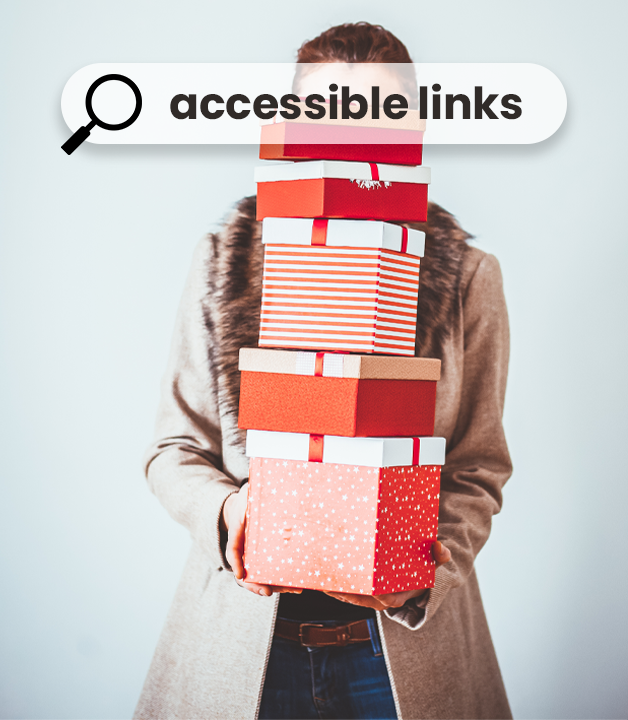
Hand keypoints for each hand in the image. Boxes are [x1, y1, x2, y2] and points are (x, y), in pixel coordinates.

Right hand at [220, 484, 301, 597]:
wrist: (253, 504)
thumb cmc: (249, 499)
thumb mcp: (247, 494)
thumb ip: (250, 493)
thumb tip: (254, 489)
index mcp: (237, 534)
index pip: (232, 551)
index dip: (236, 563)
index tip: (241, 574)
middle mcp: (245, 549)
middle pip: (245, 573)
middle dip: (255, 585)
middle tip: (267, 592)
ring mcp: (257, 556)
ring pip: (261, 577)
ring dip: (275, 586)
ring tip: (290, 590)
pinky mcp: (270, 559)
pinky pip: (274, 573)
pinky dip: (283, 582)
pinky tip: (296, 586)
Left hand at [323, 540, 451, 610]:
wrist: (419, 572)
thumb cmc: (425, 565)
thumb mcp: (435, 560)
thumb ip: (442, 555)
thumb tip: (439, 547)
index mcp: (401, 594)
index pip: (386, 599)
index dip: (375, 595)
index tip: (363, 587)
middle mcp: (386, 599)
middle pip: (364, 601)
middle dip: (348, 594)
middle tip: (331, 584)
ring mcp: (374, 598)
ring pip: (355, 599)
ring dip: (339, 592)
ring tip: (323, 583)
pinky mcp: (366, 593)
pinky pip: (351, 594)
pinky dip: (338, 589)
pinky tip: (325, 581)